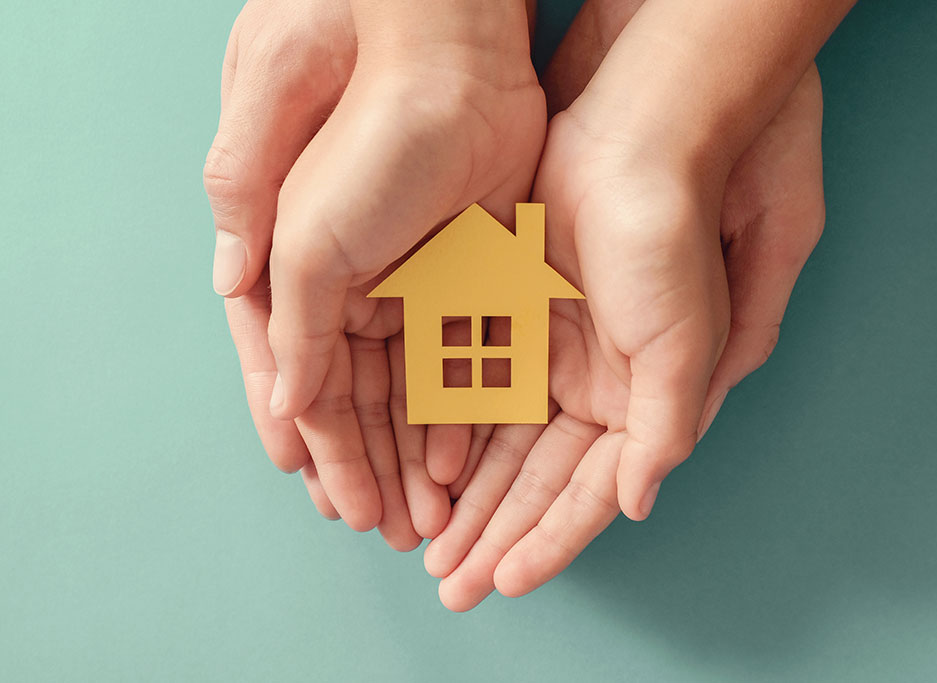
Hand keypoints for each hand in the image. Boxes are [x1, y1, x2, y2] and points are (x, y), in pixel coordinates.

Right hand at [203, 0, 544, 543]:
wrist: (449, 67)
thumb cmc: (362, 142)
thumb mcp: (304, 240)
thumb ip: (292, 327)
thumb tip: (285, 406)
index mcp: (299, 281)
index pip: (305, 386)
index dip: (319, 450)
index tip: (334, 505)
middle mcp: (354, 289)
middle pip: (361, 402)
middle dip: (373, 468)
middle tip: (390, 529)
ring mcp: (415, 284)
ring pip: (413, 390)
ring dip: (416, 452)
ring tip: (428, 512)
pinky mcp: (471, 275)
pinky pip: (464, 357)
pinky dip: (460, 408)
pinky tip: (462, 457)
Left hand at [425, 0, 826, 609]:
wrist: (629, 145)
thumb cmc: (667, 243)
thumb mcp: (682, 345)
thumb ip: (663, 431)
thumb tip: (635, 505)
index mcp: (642, 402)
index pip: (587, 492)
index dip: (549, 541)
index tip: (505, 582)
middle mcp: (596, 387)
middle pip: (536, 479)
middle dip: (496, 532)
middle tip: (451, 582)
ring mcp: (551, 354)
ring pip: (499, 443)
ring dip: (467, 494)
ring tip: (430, 543)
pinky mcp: (510, 318)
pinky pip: (472, 387)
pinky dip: (449, 429)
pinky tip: (424, 468)